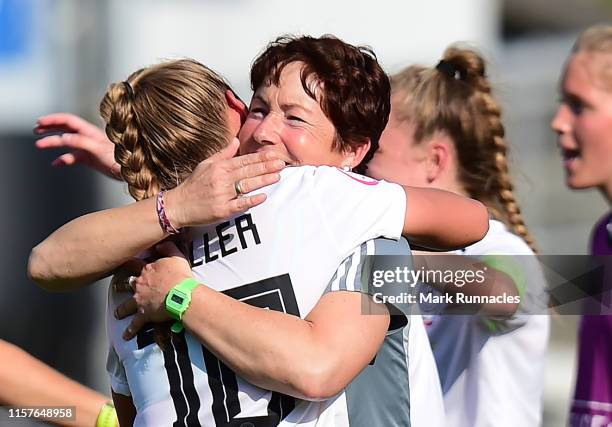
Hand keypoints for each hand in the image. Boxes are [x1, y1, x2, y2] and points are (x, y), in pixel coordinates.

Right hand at [34, 113, 120, 179]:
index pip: (69, 121)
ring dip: (52, 143)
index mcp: (90, 132)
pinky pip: (72, 157)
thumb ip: (81, 142)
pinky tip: (55, 164)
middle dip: (50, 128)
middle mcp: (88, 138)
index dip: (54, 120)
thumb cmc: (118, 159)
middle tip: (36, 129)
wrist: (129, 171)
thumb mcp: (98, 149)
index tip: (40, 122)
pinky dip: (63, 159)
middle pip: (65, 129)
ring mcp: (88, 148)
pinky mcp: (89, 159)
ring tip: (39, 145)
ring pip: (66, 143)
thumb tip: (63, 138)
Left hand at [115, 242, 193, 339]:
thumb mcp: (177, 256)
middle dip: (121, 285)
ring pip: (126, 305)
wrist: (181, 295)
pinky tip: (125, 335)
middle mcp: (140, 284)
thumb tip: (160, 243)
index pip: (135, 264)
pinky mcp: (144, 314)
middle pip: (127, 283)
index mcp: (147, 270)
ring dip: (122, 309)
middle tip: (117, 286)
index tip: (126, 263)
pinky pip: (135, 324)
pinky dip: (130, 330)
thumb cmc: (180, 276)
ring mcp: (140, 300)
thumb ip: (168, 248)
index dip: (131, 263)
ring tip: (117, 313)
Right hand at [166, 138, 285, 227]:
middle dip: (266, 167)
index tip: (274, 154)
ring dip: (263, 180)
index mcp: (219, 167)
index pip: (244, 160)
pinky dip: (251, 200)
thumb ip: (223, 153)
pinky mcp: (222, 209)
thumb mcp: (206, 164)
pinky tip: (263, 196)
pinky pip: (240, 204)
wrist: (179, 205)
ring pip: (246, 185)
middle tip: (282, 163)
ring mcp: (222, 194)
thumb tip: (236, 140)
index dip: (260, 158)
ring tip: (277, 176)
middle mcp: (221, 179)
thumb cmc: (194, 184)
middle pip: (248, 171)